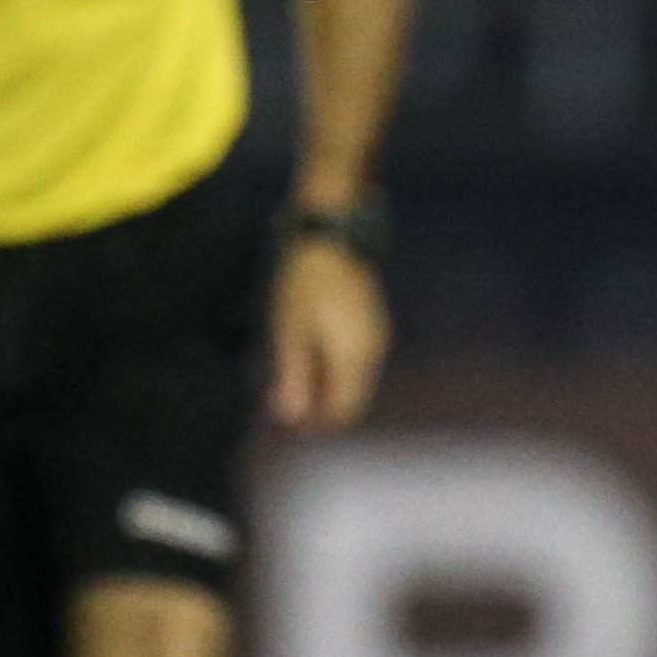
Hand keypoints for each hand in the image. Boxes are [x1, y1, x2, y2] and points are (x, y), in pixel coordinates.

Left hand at [271, 235, 390, 431]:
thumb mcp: (291, 332)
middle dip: (318, 403)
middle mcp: (373, 351)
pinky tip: (306, 349)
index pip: (344, 410)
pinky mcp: (370, 320)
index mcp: (355, 358)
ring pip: (352, 377)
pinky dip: (331, 363)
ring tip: (288, 370)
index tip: (284, 417)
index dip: (316, 422)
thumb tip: (292, 417)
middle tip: (280, 394)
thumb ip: (294, 377)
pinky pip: (354, 357)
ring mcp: (376, 334)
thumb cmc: (306, 283)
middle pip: (351, 396)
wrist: (334, 234)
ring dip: (323, 382)